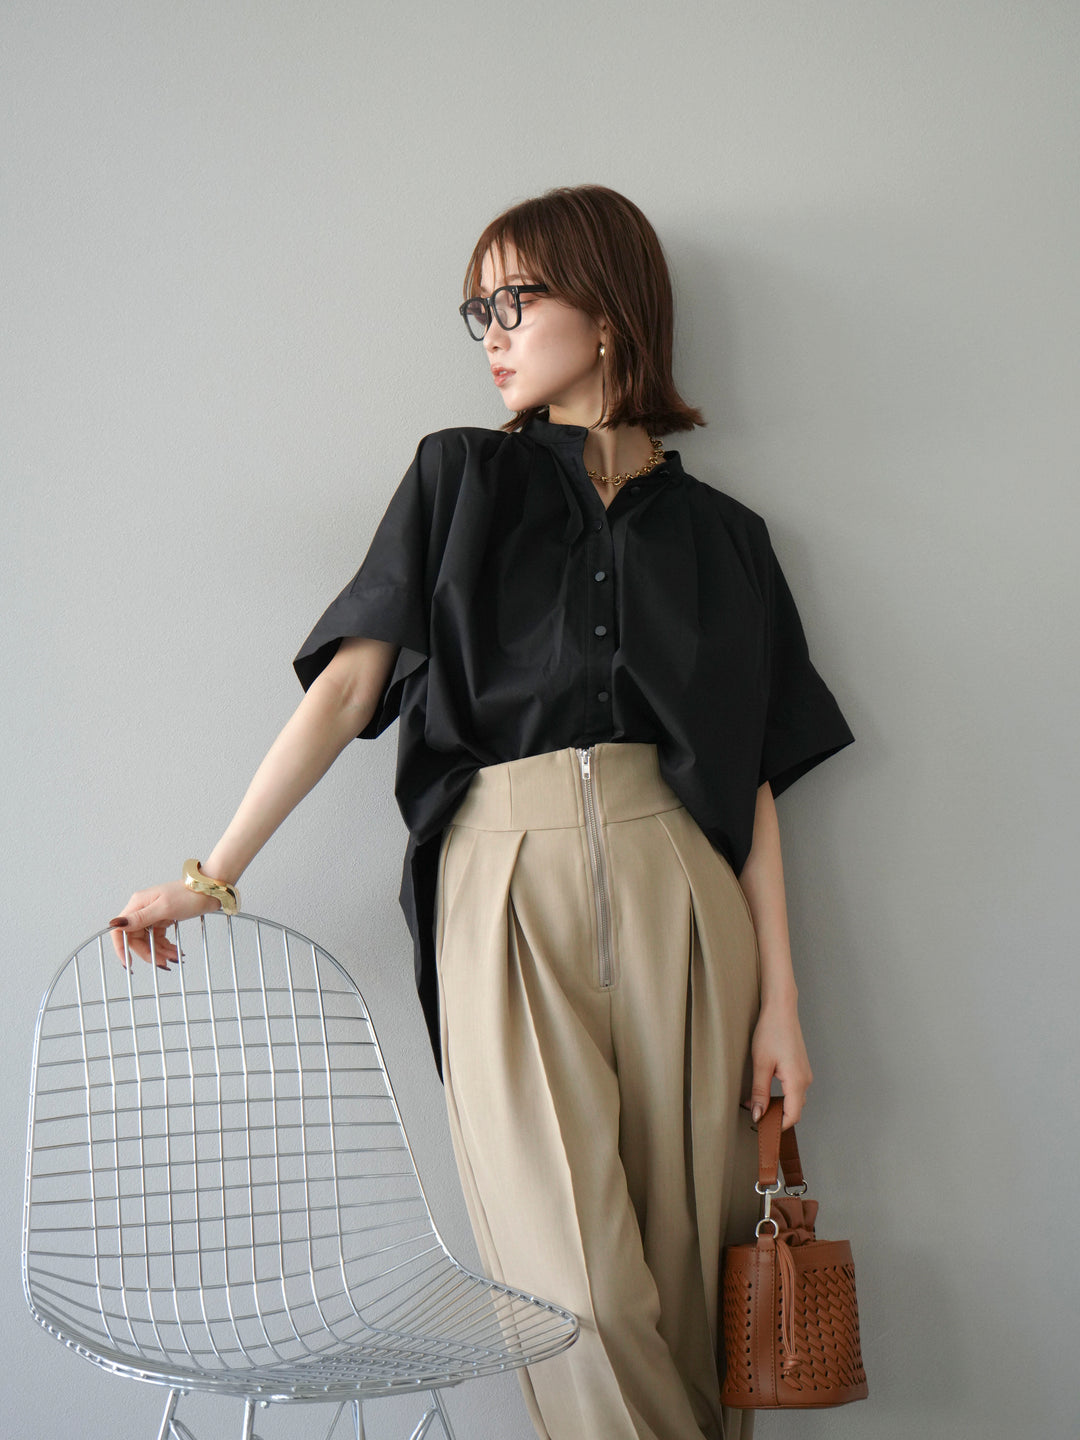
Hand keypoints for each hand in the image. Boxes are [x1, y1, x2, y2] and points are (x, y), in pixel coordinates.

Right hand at [109, 880, 219, 967]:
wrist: (209, 889)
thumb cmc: (189, 894)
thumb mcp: (164, 908)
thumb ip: (141, 918)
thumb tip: (117, 924)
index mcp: (138, 904)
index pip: (120, 930)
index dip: (121, 948)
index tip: (129, 963)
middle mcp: (142, 909)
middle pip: (136, 939)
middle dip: (148, 952)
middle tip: (163, 963)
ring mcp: (152, 914)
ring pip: (149, 940)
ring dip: (160, 952)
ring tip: (175, 957)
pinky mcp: (163, 919)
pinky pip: (159, 938)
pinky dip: (166, 947)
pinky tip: (176, 951)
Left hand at [743, 999, 812, 1130]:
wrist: (781, 1009)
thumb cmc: (771, 1032)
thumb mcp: (761, 1064)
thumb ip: (760, 1092)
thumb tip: (758, 1114)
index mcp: (797, 1081)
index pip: (792, 1116)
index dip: (777, 1126)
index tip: (761, 1128)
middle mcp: (805, 1079)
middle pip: (794, 1110)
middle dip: (775, 1117)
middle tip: (754, 1115)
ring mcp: (805, 1073)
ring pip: (794, 1100)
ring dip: (777, 1105)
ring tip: (756, 1103)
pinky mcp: (800, 1068)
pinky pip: (794, 1089)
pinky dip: (781, 1096)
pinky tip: (765, 1091)